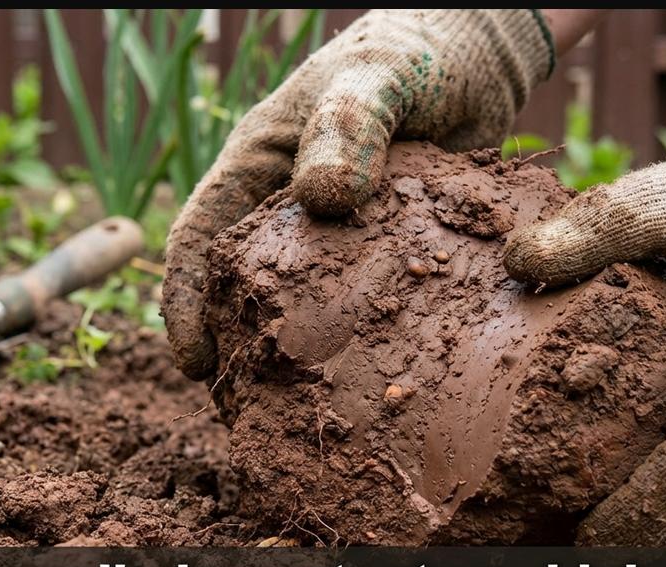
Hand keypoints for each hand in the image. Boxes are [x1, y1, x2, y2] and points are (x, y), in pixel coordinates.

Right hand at [163, 10, 553, 379]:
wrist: (480, 60)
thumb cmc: (413, 55)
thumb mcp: (376, 78)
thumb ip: (349, 126)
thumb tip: (323, 199)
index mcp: (257, 167)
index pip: (199, 237)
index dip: (185, 301)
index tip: (193, 362)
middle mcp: (287, 209)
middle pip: (242, 287)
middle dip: (236, 346)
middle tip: (248, 409)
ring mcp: (337, 238)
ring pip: (303, 307)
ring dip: (297, 357)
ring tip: (305, 412)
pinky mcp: (387, 255)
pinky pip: (367, 307)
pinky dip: (364, 343)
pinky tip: (381, 380)